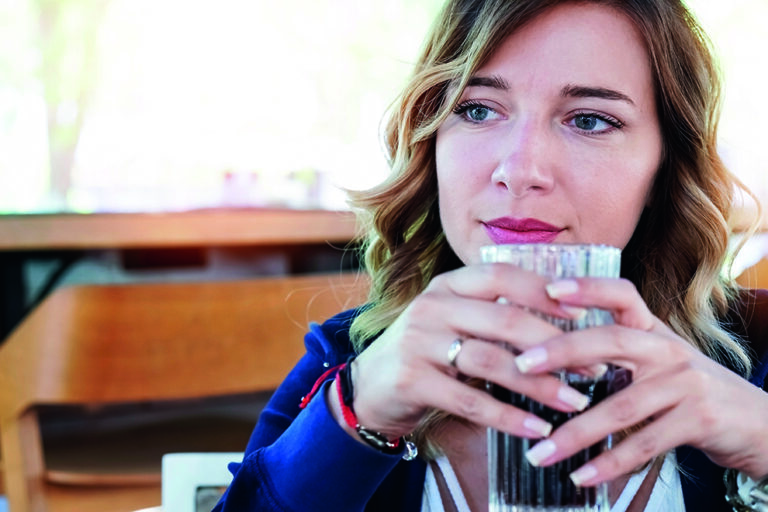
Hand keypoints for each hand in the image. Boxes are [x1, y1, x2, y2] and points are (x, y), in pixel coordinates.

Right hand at [342, 263, 599, 440]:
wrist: (372, 386)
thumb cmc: (429, 352)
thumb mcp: (456, 320)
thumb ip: (496, 315)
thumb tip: (567, 322)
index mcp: (448, 285)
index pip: (501, 275)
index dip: (544, 291)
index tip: (584, 312)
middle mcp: (432, 306)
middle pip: (504, 319)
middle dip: (555, 345)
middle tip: (593, 366)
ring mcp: (419, 341)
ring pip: (491, 361)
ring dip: (539, 384)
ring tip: (575, 402)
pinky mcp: (412, 379)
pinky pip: (470, 399)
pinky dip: (508, 416)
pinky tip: (536, 428)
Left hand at [515, 277, 767, 483]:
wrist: (760, 425)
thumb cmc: (692, 392)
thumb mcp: (658, 362)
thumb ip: (617, 355)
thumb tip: (549, 357)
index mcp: (654, 330)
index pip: (621, 294)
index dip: (587, 287)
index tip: (549, 288)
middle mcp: (669, 348)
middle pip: (610, 340)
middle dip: (560, 351)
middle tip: (519, 366)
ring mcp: (687, 382)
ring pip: (620, 404)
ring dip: (575, 433)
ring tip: (539, 453)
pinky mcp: (700, 419)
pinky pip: (644, 443)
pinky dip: (609, 462)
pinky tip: (581, 475)